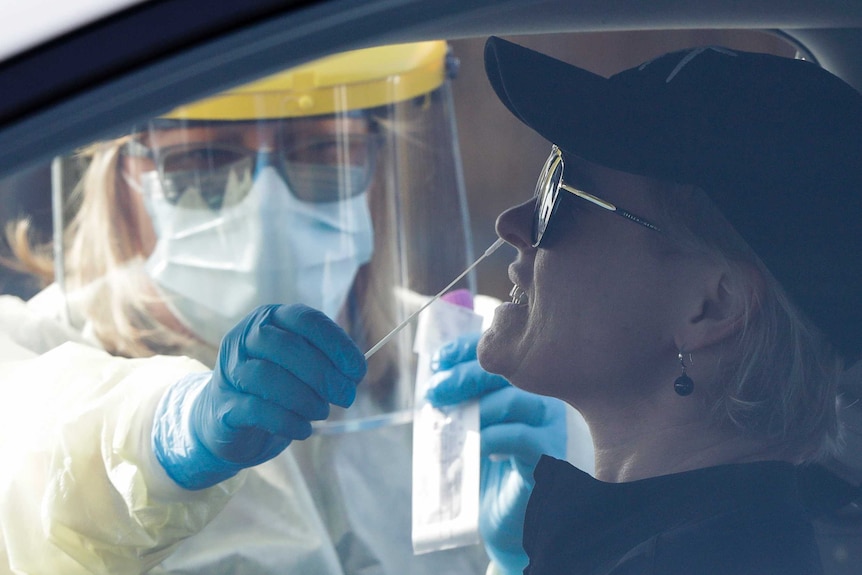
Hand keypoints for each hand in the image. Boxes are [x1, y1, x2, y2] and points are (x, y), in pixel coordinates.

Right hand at [154, 304, 365, 489]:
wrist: (227, 422)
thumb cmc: (275, 388)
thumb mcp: (301, 367)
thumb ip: (327, 363)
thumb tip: (353, 374)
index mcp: (270, 319)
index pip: (306, 320)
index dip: (336, 344)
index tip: (358, 371)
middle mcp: (245, 338)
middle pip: (286, 346)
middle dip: (323, 374)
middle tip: (346, 397)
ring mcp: (230, 370)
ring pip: (268, 376)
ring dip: (305, 398)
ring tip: (322, 412)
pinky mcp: (224, 406)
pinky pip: (257, 409)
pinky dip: (287, 421)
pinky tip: (304, 430)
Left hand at [427, 333, 565, 574]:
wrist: (498, 519)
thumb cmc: (480, 469)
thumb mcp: (462, 426)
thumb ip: (455, 399)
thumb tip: (436, 374)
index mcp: (519, 387)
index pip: (496, 356)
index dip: (465, 350)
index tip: (438, 361)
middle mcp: (539, 400)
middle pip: (505, 372)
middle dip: (464, 375)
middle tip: (435, 389)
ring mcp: (548, 427)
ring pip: (515, 400)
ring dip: (476, 406)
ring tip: (451, 420)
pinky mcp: (548, 456)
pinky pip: (521, 437)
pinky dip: (491, 436)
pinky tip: (473, 444)